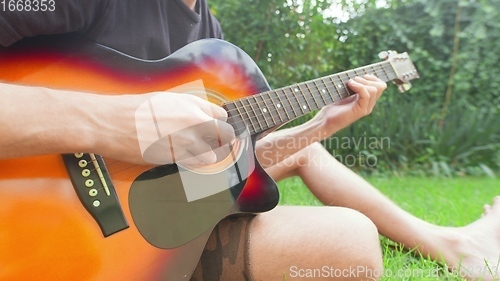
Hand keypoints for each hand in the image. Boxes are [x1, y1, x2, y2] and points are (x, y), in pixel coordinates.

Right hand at [100, 92, 235, 165]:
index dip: (219, 122)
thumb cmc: (133, 109)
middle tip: (214, 142)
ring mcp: (185, 141)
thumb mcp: (164, 99)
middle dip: (221, 140)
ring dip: (206, 155)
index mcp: (190, 104)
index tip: (215, 127)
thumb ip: (187, 107)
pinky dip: (191, 162)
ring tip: (194, 151)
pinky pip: (193, 163)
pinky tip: (181, 156)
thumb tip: (201, 115)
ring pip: (212, 154)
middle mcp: (193, 121)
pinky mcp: (174, 158)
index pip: (222, 115)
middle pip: (225, 135)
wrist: (111, 123)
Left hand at [310, 74, 386, 136]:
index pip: (381, 86)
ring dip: (362, 82)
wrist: (325, 120)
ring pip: (374, 90)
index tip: (361, 76)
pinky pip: (366, 95)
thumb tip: (358, 74)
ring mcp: (366, 108)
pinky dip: (358, 86)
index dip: (373, 78)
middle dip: (368, 79)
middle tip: (354, 80)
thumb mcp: (345, 93)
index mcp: (367, 100)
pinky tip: (350, 85)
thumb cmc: (332, 106)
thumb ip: (354, 86)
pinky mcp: (360, 111)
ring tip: (350, 83)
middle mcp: (369, 105)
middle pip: (380, 86)